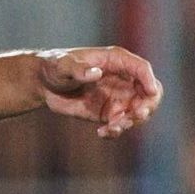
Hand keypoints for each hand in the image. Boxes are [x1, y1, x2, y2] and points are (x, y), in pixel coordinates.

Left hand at [37, 45, 162, 137]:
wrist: (44, 84)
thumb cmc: (55, 66)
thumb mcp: (63, 65)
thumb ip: (78, 69)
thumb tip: (94, 74)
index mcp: (116, 61)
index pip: (142, 68)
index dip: (149, 80)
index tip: (151, 93)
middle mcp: (122, 79)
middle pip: (150, 92)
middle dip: (148, 105)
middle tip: (137, 115)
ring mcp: (118, 97)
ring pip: (138, 112)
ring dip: (130, 122)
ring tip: (111, 127)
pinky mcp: (109, 113)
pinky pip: (121, 125)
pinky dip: (116, 131)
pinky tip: (102, 132)